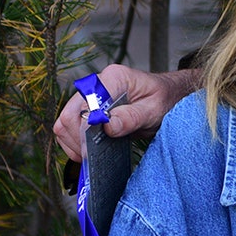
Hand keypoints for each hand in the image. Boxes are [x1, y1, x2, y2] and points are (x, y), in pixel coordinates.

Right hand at [54, 63, 200, 161]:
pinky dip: (75, 143)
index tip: (90, 150)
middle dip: (76, 138)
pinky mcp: (89, 110)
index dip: (85, 128)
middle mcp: (98, 84)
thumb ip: (132, 117)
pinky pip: (71, 128)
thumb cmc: (165, 99)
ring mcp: (91, 97)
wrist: (170, 97)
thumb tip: (107, 127)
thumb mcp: (155, 109)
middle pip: (70, 113)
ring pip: (65, 122)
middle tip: (90, 157)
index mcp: (114, 78)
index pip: (87, 104)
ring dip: (73, 143)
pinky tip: (89, 153)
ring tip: (90, 157)